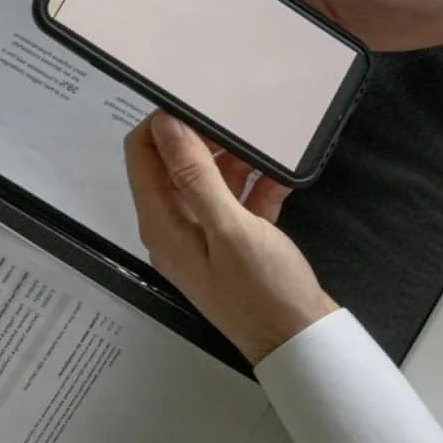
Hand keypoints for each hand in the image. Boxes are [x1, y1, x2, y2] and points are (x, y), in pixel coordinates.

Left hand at [125, 113, 335, 361]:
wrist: (301, 343)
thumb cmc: (264, 290)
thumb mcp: (231, 228)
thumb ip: (196, 176)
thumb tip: (165, 126)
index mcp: (163, 226)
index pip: (141, 158)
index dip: (160, 125)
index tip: (194, 99)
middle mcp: (177, 230)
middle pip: (175, 167)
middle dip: (202, 137)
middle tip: (235, 111)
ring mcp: (206, 239)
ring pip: (210, 182)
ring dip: (234, 160)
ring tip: (263, 136)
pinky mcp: (236, 245)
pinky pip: (239, 202)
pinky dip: (258, 186)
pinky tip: (282, 174)